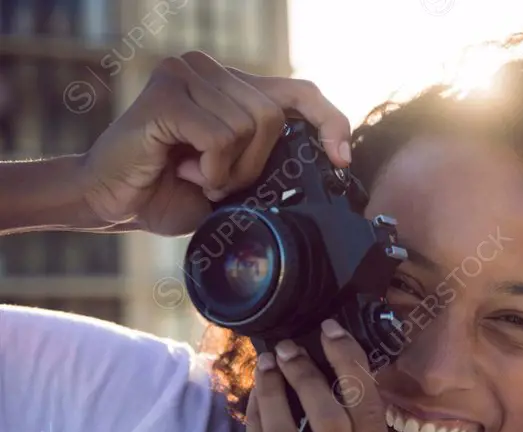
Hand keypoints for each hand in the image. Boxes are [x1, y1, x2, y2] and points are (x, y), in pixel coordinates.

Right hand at [79, 51, 351, 235]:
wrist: (113, 203)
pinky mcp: (167, 93)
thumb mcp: (237, 177)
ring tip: (196, 174)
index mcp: (232, 87)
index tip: (341, 160)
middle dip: (255, 163)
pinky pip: (221, 136)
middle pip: (274, 115)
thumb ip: (271, 158)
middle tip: (218, 180)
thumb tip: (331, 161)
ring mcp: (185, 74)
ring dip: (229, 169)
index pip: (301, 92)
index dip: (330, 122)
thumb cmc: (173, 191)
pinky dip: (211, 167)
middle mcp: (209, 70)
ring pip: (250, 126)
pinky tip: (184, 169)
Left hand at [236, 320, 404, 431]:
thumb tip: (341, 379)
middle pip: (335, 423)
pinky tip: (257, 399)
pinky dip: (255, 422)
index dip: (352, 368)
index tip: (334, 335)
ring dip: (276, 392)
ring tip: (270, 364)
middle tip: (293, 347)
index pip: (373, 421)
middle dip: (310, 374)